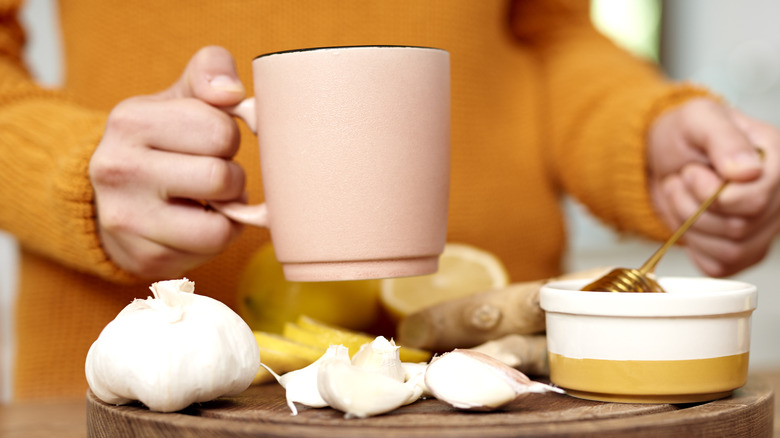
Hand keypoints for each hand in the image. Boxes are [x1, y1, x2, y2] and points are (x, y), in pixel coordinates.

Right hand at [89, 46, 247, 278]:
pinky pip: (212, 250)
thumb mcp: (181, 96)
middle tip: (214, 175)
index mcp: (130, 120)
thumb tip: (232, 92)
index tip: (211, 141)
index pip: (220, 131)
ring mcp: (126, 219)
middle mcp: (118, 169)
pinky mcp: (144, 257)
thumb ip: (210, 72)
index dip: (229, 137)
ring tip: (208, 200)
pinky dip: (217, 236)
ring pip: (220, 225)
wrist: (117, 197)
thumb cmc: (164, 142)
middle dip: (232, 177)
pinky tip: (197, 222)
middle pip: (221, 178)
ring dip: (228, 212)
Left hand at [647, 98, 779, 276]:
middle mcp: (777, 199)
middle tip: (683, 180)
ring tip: (683, 195)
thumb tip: (748, 170)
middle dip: (693, 205)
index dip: (710, 191)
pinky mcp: (741, 253)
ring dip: (688, 224)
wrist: (664, 158)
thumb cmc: (684, 136)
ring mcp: (763, 230)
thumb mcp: (698, 119)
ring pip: (728, 250)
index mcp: (776, 163)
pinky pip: (718, 266)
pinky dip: (692, 245)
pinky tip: (689, 219)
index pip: (755, 199)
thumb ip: (723, 139)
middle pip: (738, 228)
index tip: (691, 171)